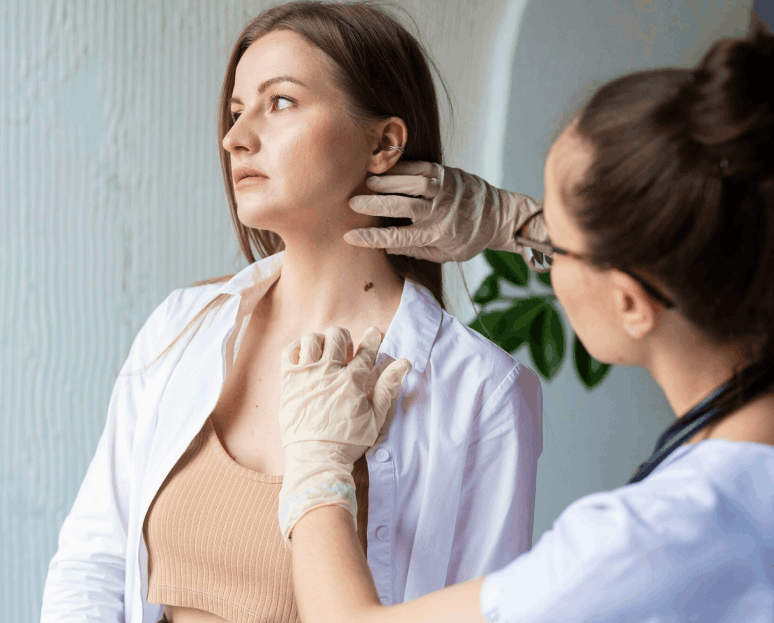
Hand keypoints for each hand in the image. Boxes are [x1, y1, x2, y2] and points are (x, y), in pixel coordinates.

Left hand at [277, 326, 411, 545]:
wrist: (315, 457)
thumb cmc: (348, 441)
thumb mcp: (376, 417)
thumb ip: (388, 386)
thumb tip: (404, 363)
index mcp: (352, 380)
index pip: (366, 350)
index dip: (372, 338)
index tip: (373, 332)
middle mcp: (329, 372)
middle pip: (337, 336)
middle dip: (344, 338)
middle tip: (345, 350)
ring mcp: (306, 374)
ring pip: (312, 339)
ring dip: (321, 342)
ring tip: (324, 353)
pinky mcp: (288, 381)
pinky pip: (290, 351)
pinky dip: (298, 349)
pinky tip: (305, 357)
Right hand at [345, 161, 545, 263]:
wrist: (499, 215)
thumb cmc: (470, 238)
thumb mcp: (445, 255)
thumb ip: (416, 251)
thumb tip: (386, 248)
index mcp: (436, 234)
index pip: (398, 238)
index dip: (372, 237)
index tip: (350, 237)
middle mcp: (439, 211)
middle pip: (401, 207)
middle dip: (374, 204)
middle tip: (351, 203)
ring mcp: (444, 190)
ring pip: (410, 183)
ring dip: (386, 182)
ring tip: (366, 182)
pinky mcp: (446, 173)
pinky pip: (420, 167)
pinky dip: (400, 167)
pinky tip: (384, 168)